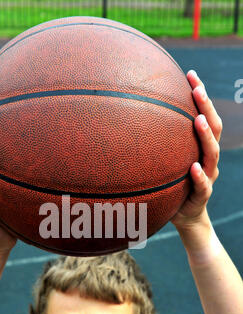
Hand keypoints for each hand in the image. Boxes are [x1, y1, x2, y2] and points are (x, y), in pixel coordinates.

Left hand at [171, 70, 221, 228]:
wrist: (184, 216)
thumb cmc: (173, 185)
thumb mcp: (164, 162)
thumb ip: (156, 144)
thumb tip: (125, 120)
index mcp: (200, 147)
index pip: (204, 116)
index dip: (200, 96)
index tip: (189, 74)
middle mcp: (208, 158)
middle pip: (213, 128)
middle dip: (206, 106)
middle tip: (196, 88)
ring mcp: (209, 176)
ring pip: (212, 153)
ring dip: (205, 135)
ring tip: (198, 120)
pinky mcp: (203, 195)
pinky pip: (203, 185)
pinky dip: (200, 175)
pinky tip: (194, 167)